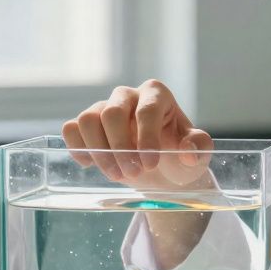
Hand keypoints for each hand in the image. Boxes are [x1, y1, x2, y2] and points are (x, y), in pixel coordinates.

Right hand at [62, 79, 213, 188]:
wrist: (161, 169)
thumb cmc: (179, 156)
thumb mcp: (197, 154)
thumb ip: (199, 149)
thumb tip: (188, 152)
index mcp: (157, 94)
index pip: (146, 110)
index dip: (146, 138)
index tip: (150, 164)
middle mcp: (128, 95)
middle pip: (112, 112)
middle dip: (120, 148)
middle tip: (132, 174)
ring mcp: (104, 107)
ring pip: (87, 119)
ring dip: (99, 152)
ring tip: (117, 175)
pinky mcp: (87, 124)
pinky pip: (71, 128)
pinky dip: (78, 148)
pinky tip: (93, 165)